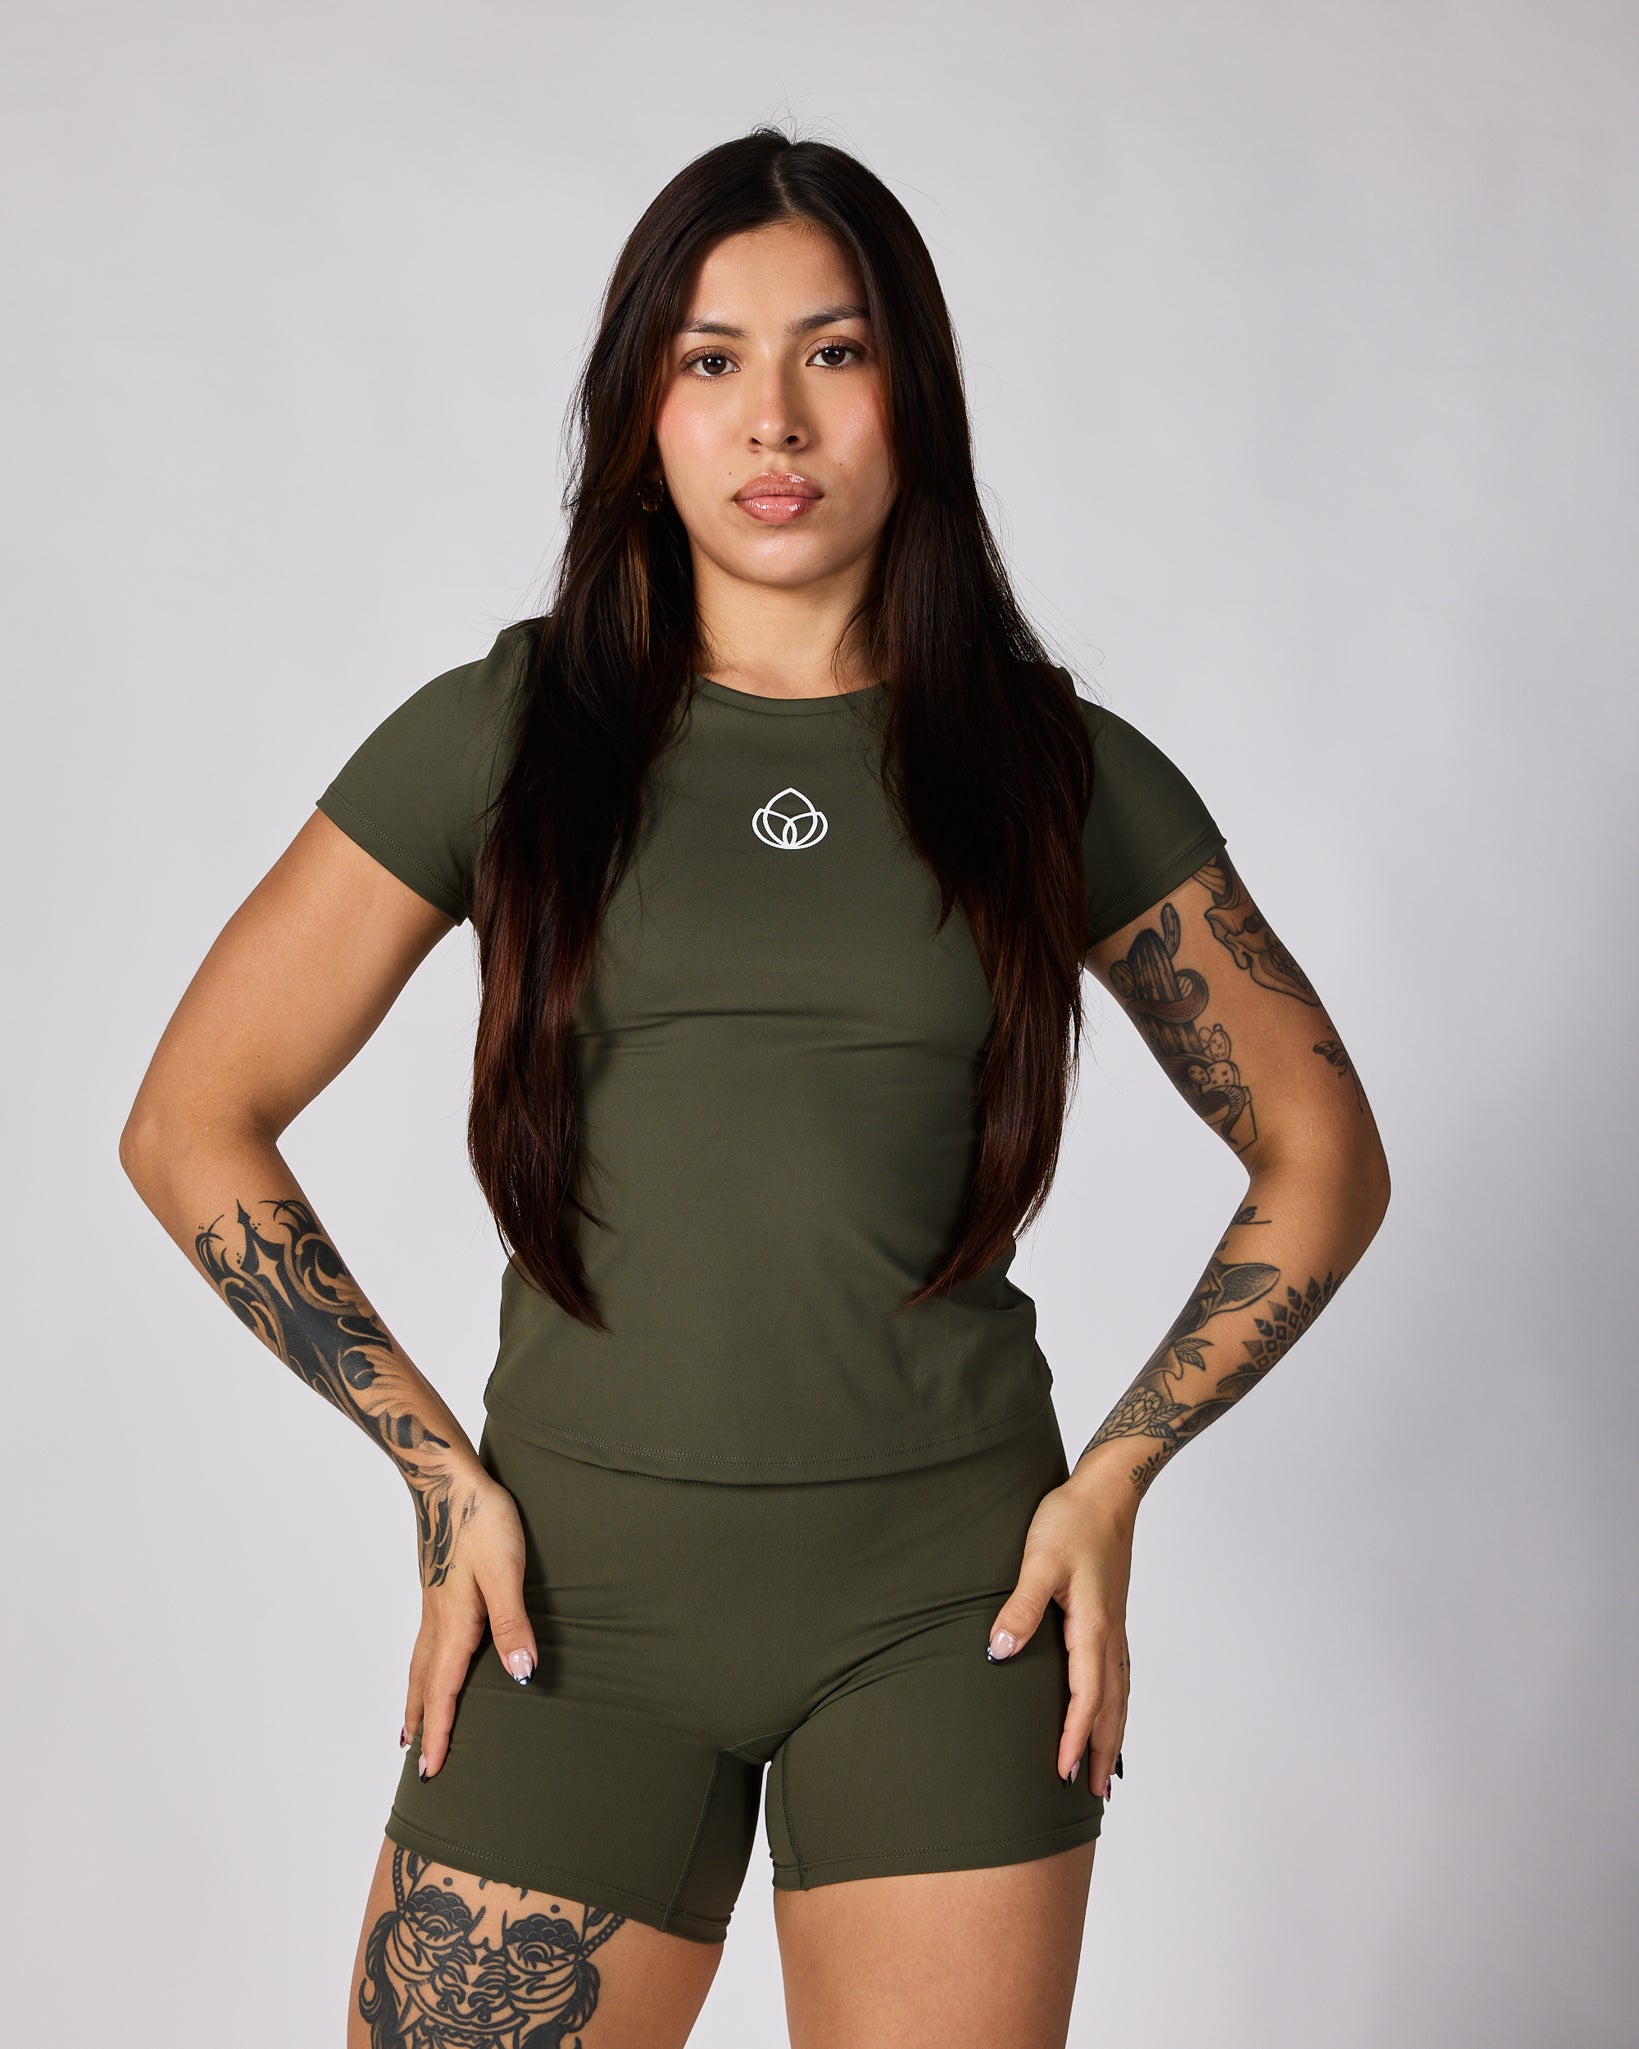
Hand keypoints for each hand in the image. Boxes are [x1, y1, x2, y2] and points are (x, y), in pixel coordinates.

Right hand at [403, 1461, 538, 1777]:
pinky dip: (422, 1666)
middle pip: (424, 1684)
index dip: (442, 1733)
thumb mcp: (506, 1572)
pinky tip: (432, 1657)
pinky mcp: (437, 1586)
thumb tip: (521, 1678)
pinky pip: (425, 1641)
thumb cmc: (482, 1521)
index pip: (445, 1692)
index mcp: (454, 1624)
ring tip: (411, 1724)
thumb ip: (513, 1625)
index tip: (433, 1772)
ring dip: (416, 1697)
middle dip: (423, 1724)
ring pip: (420, 1662)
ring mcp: (433, 1602)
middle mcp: (437, 1620)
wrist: (447, 1478)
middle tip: (416, 1763)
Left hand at [984, 1475, 1134, 1794]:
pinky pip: (1118, 1674)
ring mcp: (1113, 1626)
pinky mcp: (1110, 1616)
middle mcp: (1109, 1634)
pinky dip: (1116, 1704)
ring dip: (1113, 1733)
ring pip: (1119, 1693)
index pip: (1086, 1697)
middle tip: (1095, 1796)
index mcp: (1093, 1627)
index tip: (1064, 1773)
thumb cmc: (1071, 1521)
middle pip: (1112, 1707)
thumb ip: (1021, 1606)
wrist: (1106, 1491)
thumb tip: (1001, 1651)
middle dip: (1103, 1751)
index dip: (1076, 1737)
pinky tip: (1108, 1709)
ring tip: (1107, 1770)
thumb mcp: (1040, 1561)